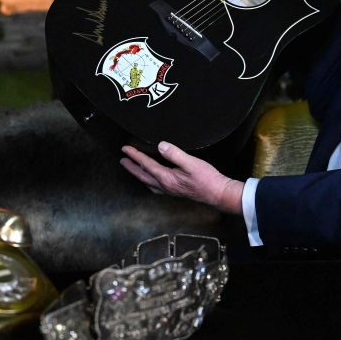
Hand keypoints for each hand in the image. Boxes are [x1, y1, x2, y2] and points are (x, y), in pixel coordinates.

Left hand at [121, 142, 243, 214]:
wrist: (218, 194)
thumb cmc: (207, 179)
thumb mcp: (191, 163)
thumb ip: (175, 154)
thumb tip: (160, 146)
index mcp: (166, 178)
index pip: (146, 164)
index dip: (135, 156)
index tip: (125, 149)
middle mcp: (165, 186)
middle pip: (142, 175)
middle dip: (131, 166)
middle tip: (122, 160)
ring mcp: (169, 190)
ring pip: (148, 182)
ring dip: (138, 174)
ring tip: (133, 169)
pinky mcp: (175, 191)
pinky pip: (155, 186)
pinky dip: (148, 181)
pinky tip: (151, 180)